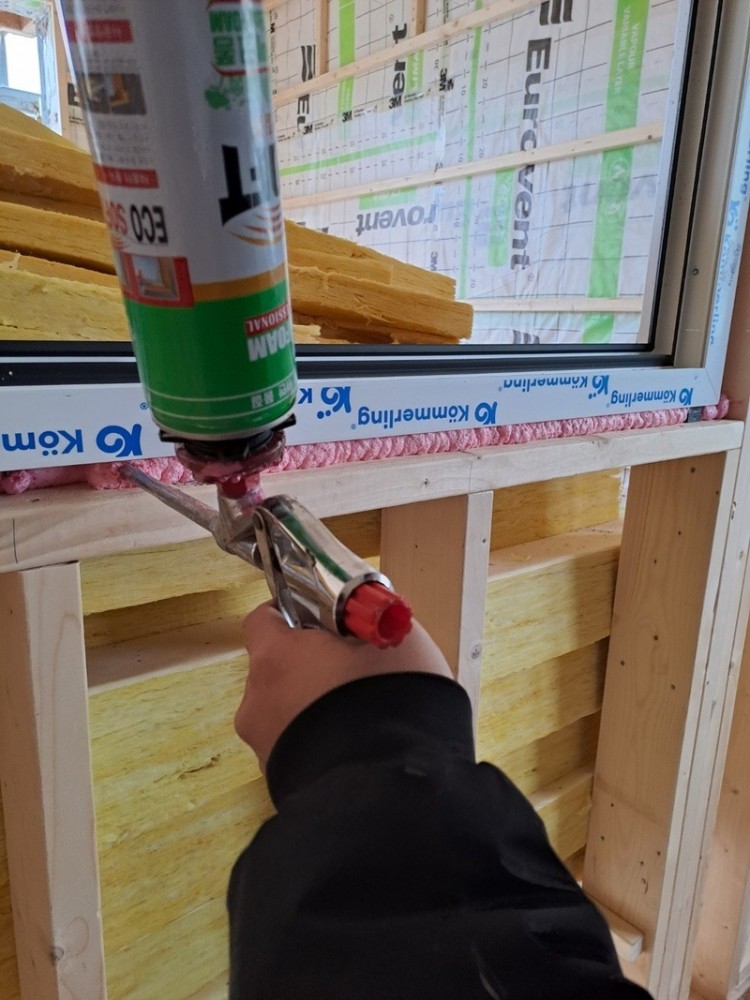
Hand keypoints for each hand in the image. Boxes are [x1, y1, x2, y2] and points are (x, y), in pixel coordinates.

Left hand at [235, 602, 452, 768]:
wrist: (390, 790)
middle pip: (274, 670)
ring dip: (313, 710)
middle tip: (351, 671)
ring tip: (359, 716)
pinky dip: (319, 745)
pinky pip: (298, 751)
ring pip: (285, 714)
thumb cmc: (390, 700)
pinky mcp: (281, 785)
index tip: (320, 620)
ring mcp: (265, 748)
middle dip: (307, 668)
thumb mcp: (394, 639)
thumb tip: (366, 619)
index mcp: (275, 657)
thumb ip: (367, 623)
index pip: (262, 620)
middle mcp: (257, 702)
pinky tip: (356, 748)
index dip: (291, 616)